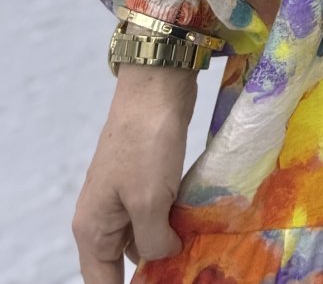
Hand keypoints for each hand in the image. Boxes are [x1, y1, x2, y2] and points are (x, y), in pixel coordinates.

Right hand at [72, 62, 197, 282]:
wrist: (155, 88)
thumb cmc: (146, 144)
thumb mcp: (149, 202)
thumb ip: (154, 242)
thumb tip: (167, 254)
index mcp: (94, 229)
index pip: (102, 283)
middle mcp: (104, 217)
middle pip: (125, 263)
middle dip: (155, 271)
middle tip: (188, 272)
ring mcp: (125, 196)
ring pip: (146, 237)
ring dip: (169, 247)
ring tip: (198, 255)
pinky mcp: (147, 179)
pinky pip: (158, 214)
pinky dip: (175, 223)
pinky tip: (199, 229)